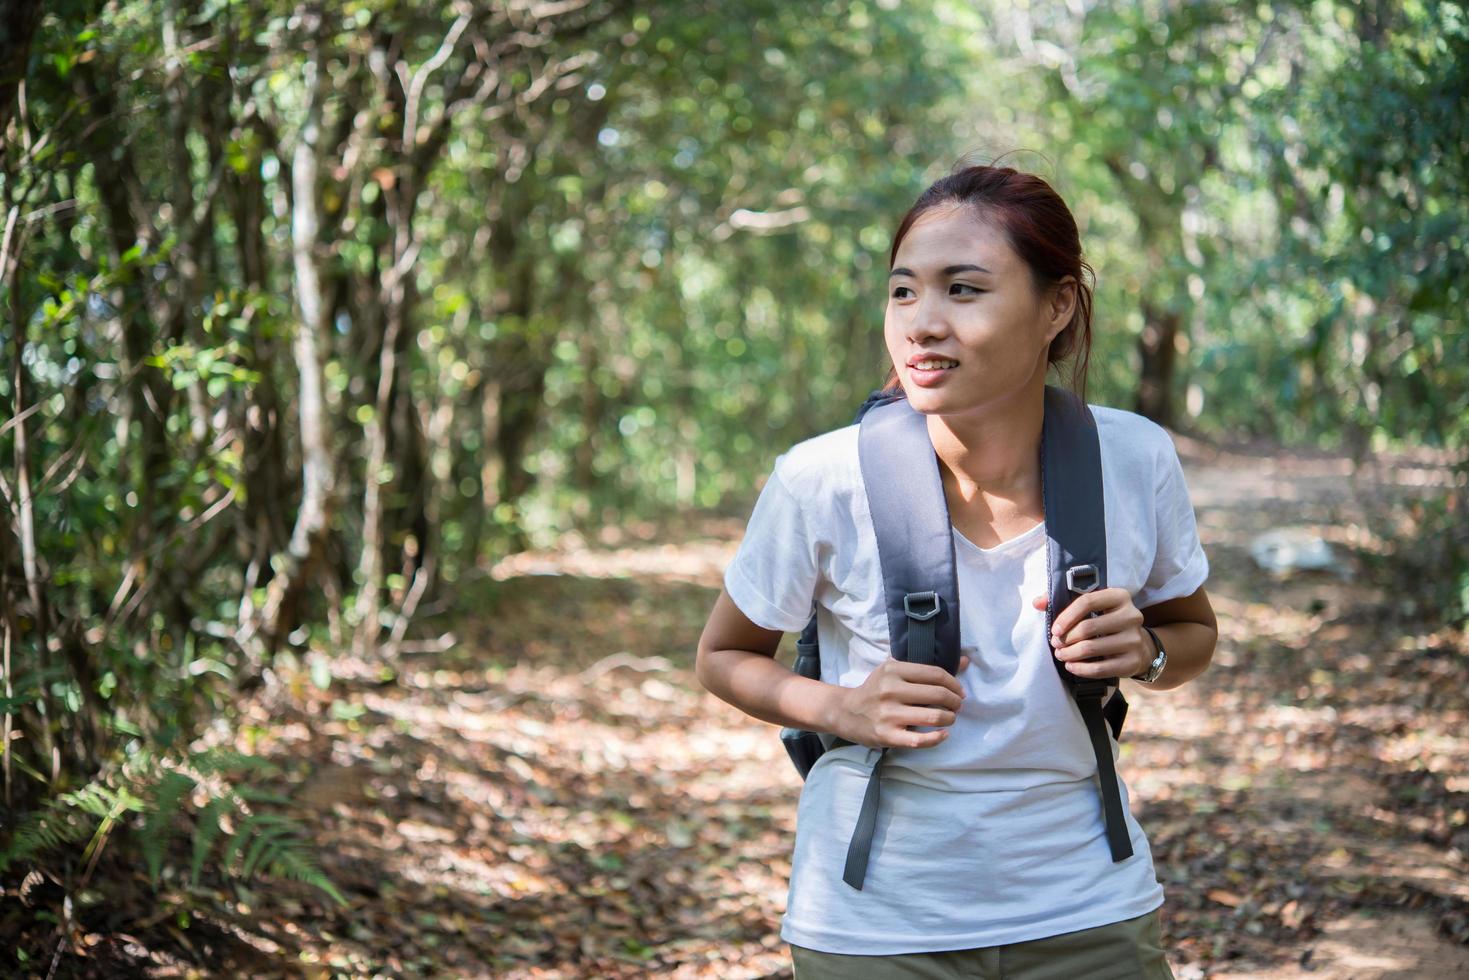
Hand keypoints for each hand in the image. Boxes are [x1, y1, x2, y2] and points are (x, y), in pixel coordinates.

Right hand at [830, 655, 970, 748]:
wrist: (846, 712)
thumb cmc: (876, 690)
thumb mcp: (895, 671)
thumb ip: (927, 669)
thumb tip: (965, 662)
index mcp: (893, 670)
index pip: (935, 674)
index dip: (954, 684)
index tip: (959, 691)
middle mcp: (890, 690)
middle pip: (937, 695)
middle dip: (955, 701)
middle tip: (957, 706)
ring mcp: (888, 714)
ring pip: (933, 717)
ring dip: (949, 718)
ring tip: (949, 718)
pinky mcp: (887, 735)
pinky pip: (919, 740)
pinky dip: (937, 738)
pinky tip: (943, 734)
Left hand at [1031, 589, 1151, 680]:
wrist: (1138, 646)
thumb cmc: (1105, 622)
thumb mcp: (1091, 607)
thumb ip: (1061, 600)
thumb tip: (1037, 603)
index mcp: (1119, 596)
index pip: (1087, 601)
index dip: (1066, 616)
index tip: (1054, 629)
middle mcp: (1131, 616)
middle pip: (1087, 627)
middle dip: (1066, 638)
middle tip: (1055, 644)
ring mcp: (1134, 640)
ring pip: (1091, 648)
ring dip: (1069, 654)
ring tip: (1061, 655)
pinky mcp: (1132, 661)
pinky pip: (1100, 668)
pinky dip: (1080, 669)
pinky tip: (1071, 666)